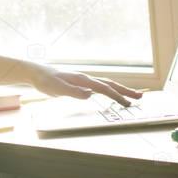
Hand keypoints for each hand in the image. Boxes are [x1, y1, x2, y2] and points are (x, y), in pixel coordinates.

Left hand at [26, 64, 143, 105]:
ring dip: (119, 90)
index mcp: (83, 80)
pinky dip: (110, 90)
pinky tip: (111, 94)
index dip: (117, 96)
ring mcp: (84, 80)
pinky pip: (100, 87)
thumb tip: (90, 95)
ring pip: (106, 84)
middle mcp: (86, 78)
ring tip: (132, 96)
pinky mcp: (80, 83)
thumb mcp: (58, 88)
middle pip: (110, 84)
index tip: (128, 104)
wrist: (37, 73)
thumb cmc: (46, 81)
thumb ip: (73, 92)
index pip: (104, 89)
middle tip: (140, 97)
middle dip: (125, 91)